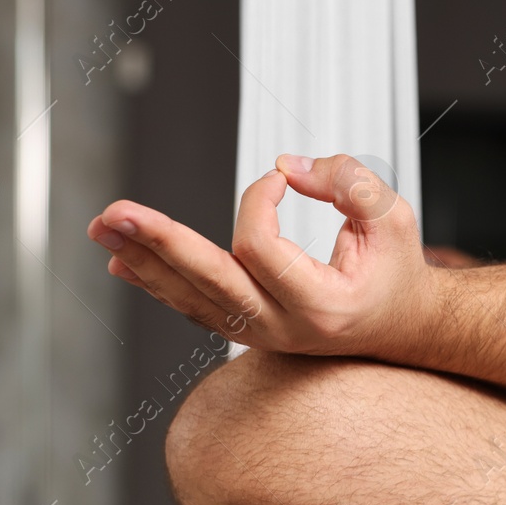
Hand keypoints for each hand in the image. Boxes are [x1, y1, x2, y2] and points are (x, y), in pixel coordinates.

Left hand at [88, 154, 438, 357]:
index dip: (258, 200)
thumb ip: (347, 181)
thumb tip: (287, 168)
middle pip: (208, 282)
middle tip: (114, 212)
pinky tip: (122, 262)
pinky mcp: (248, 331)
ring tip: (103, 227)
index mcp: (322, 306)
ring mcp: (262, 336)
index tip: (278, 177)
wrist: (402, 326)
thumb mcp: (393, 217)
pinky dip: (157, 281)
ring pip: (191, 298)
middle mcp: (285, 328)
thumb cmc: (397, 270)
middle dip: (158, 242)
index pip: (260, 248)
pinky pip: (193, 307)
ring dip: (143, 259)